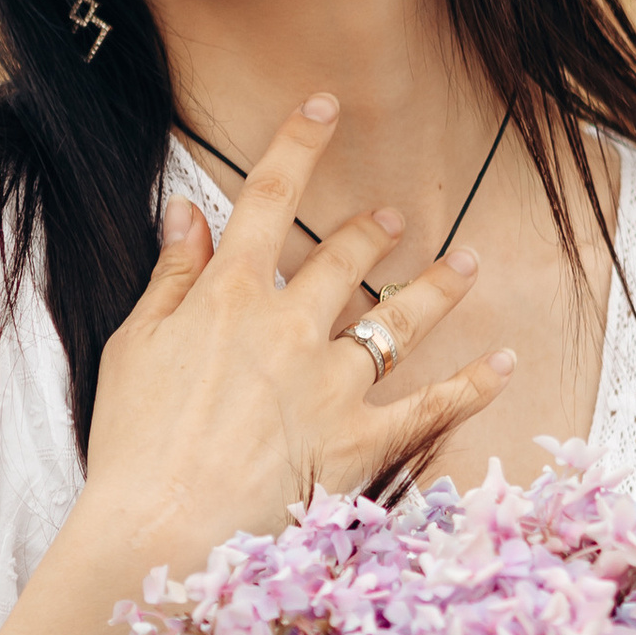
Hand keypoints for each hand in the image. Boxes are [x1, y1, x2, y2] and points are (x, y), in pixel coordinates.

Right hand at [80, 93, 515, 561]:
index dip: (298, 144)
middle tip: (391, 220)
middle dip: (370, 231)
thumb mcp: (134, 345)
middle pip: (343, 257)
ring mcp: (331, 383)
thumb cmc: (133, 443)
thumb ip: (170, 275)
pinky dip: (471, 386)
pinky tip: (502, 364)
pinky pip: (430, 408)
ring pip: (398, 320)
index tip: (323, 107)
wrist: (159, 527)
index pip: (267, 198)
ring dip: (435, 288)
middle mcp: (289, 326)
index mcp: (229, 296)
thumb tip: (186, 211)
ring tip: (463, 264)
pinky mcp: (358, 441)